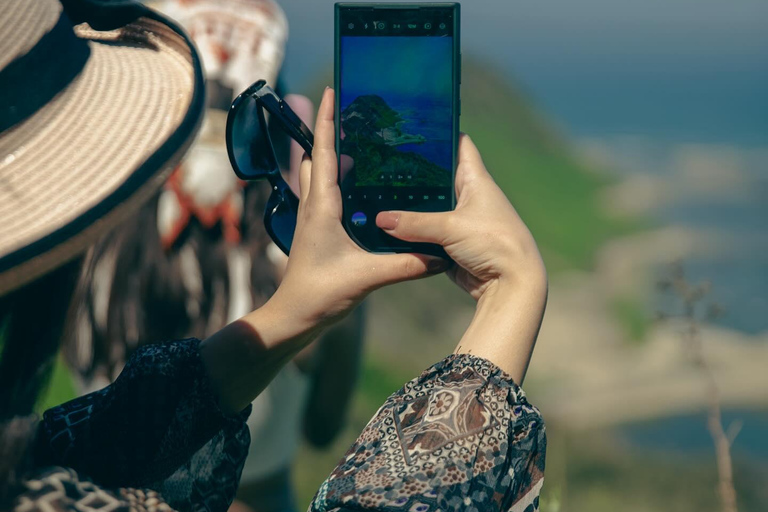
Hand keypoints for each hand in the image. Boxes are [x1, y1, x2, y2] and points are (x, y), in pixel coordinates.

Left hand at [269, 87, 447, 328]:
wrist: (294, 317)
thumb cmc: (320, 293)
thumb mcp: (367, 277)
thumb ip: (405, 265)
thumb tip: (440, 257)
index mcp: (322, 207)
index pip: (324, 153)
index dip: (328, 120)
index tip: (331, 91)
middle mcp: (314, 206)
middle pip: (317, 157)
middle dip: (331, 132)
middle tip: (354, 115)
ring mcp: (313, 218)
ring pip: (317, 176)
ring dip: (332, 156)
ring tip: (360, 145)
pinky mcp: (317, 231)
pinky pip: (325, 195)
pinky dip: (337, 181)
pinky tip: (359, 189)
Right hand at [375, 134, 547, 382]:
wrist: (510, 284)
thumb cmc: (493, 243)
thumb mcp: (450, 228)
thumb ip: (414, 223)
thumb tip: (381, 220)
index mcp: (477, 180)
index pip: (460, 145)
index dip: (441, 131)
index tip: (415, 123)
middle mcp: (470, 196)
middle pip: (438, 177)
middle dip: (415, 172)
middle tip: (383, 162)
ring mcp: (461, 220)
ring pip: (430, 207)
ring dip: (411, 206)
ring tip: (378, 193)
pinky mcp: (454, 243)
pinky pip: (429, 232)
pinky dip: (413, 231)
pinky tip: (390, 227)